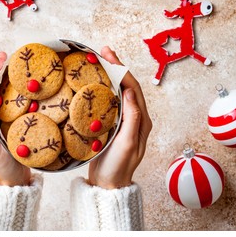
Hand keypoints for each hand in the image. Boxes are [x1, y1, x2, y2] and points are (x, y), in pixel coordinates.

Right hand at [88, 46, 151, 188]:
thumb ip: (132, 119)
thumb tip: (129, 92)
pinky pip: (108, 101)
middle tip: (103, 51)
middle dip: (116, 67)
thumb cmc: (118, 167)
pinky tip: (93, 83)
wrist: (108, 185)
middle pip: (126, 86)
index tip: (109, 56)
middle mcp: (134, 117)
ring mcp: (123, 121)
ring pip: (117, 92)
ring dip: (109, 75)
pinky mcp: (112, 125)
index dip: (122, 70)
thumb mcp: (127, 144)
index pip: (133, 89)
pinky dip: (102, 88)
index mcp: (141, 120)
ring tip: (98, 61)